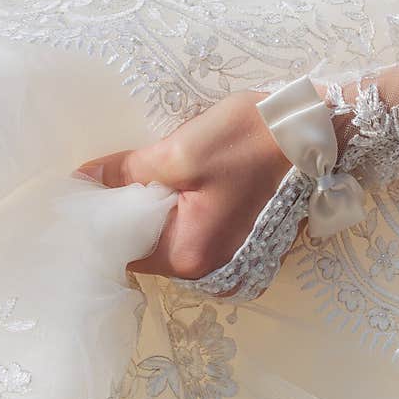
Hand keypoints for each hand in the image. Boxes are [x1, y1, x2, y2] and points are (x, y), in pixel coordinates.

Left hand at [77, 90, 291, 281]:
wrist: (315, 131)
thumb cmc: (251, 140)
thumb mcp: (181, 150)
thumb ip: (126, 172)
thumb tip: (84, 181)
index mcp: (191, 254)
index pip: (122, 250)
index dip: (100, 219)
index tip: (89, 188)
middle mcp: (212, 268)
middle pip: (148, 246)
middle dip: (130, 212)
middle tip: (121, 172)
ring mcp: (233, 257)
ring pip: (173, 237)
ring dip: (158, 208)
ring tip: (155, 172)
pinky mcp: (244, 240)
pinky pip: (197, 231)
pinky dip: (184, 210)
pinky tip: (186, 181)